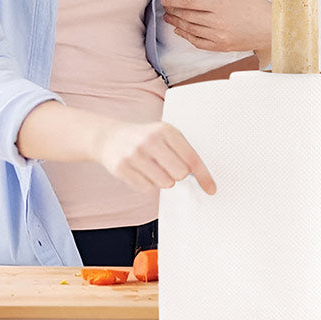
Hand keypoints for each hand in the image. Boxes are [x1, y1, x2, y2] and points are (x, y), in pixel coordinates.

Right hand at [95, 120, 215, 195]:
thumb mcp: (164, 135)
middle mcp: (151, 140)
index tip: (211, 189)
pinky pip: (147, 188)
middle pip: (180, 173)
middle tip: (169, 167)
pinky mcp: (122, 168)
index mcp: (166, 130)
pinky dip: (148, 183)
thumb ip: (182, 152)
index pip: (192, 158)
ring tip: (154, 167)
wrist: (110, 137)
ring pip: (165, 183)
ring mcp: (135, 154)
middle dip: (178, 175)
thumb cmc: (145, 138)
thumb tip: (201, 178)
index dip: (203, 176)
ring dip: (163, 180)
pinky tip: (141, 170)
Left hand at [161, 0, 271, 55]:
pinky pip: (198, 43)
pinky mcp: (220, 46)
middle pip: (187, 16)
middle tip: (165, 8)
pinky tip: (181, 32)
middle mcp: (217, 23)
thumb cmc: (256, 5)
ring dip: (177, 24)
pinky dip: (187, 37)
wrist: (270, 29)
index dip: (174, 0)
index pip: (189, 2)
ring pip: (190, 30)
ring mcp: (218, 37)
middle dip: (173, 11)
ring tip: (169, 18)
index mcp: (220, 6)